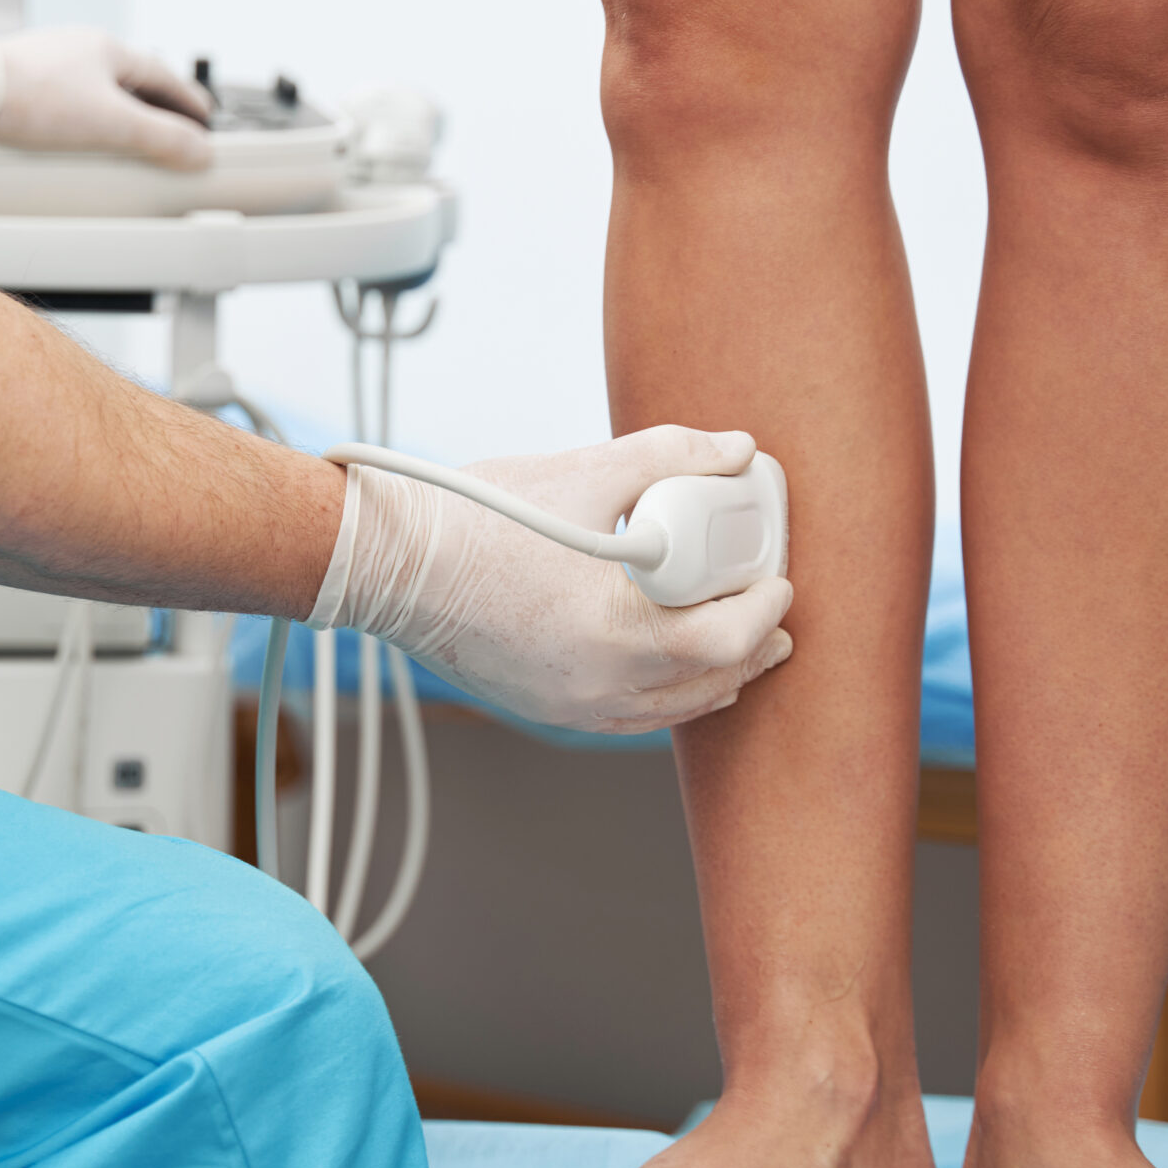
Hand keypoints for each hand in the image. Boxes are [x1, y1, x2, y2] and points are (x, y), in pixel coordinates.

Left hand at [0, 27, 213, 169]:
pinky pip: (69, 103)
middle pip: (131, 80)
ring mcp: (48, 66)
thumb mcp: (112, 124)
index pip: (162, 74)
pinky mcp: (23, 86)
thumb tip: (200, 151)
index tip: (205, 118)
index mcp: (106, 49)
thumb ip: (161, 138)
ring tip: (132, 138)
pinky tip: (80, 139)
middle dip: (156, 105)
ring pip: (97, 90)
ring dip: (120, 112)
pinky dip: (86, 120)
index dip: (188, 100)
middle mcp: (77, 51)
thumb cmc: (32, 97)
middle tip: (175, 128)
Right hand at [308, 426, 794, 733]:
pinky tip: (670, 673)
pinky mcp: (542, 708)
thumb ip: (671, 455)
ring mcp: (567, 704)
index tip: (778, 580)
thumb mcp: (585, 472)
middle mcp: (597, 683)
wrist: (389, 563)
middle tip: (775, 619)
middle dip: (752, 651)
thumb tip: (737, 449)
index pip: (724, 640)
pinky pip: (627, 718)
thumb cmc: (476, 517)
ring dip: (714, 682)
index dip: (764, 611)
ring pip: (670, 712)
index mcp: (616, 630)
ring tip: (738, 653)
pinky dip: (664, 698)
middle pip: (708, 685)